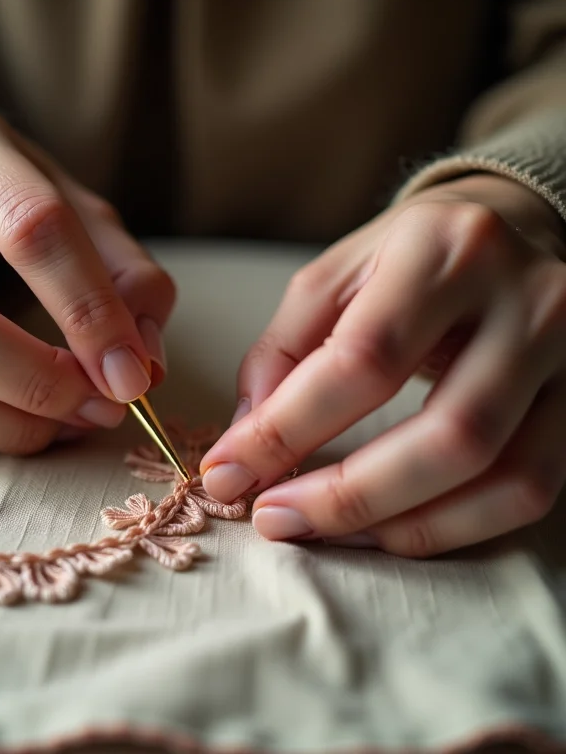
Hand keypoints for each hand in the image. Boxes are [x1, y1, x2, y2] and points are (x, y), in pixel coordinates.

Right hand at [0, 97, 174, 452]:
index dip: (90, 313)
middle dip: (39, 386)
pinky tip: (16, 416)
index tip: (132, 376)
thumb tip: (144, 365)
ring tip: (67, 417)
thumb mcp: (80, 211)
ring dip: (10, 425)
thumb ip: (129, 277)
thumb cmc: (10, 199)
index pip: (31, 230)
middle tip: (100, 406)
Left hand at [200, 174, 565, 556]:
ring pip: (501, 475)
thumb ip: (283, 351)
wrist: (510, 228)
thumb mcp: (332, 278)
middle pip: (448, 434)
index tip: (226, 472)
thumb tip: (246, 440)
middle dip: (348, 497)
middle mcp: (526, 300)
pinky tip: (390, 527)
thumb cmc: (407, 256)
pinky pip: (531, 489)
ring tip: (324, 530)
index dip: (287, 430)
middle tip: (274, 518)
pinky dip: (454, 526)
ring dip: (401, 525)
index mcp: (443, 250)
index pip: (363, 360)